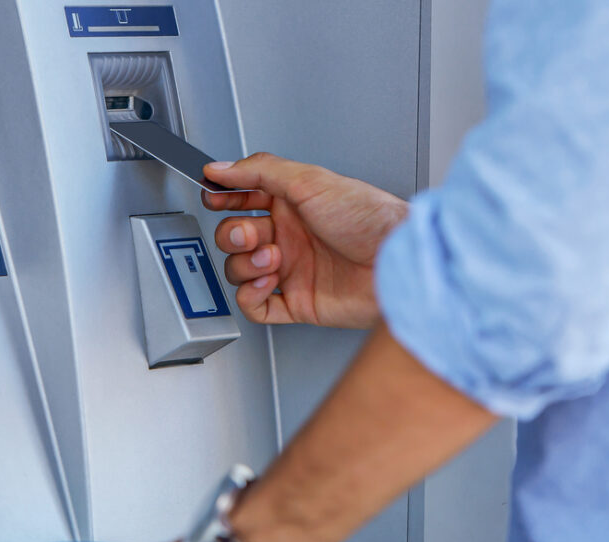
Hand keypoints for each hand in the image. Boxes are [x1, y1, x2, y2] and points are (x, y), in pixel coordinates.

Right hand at [201, 153, 407, 328]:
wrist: (395, 262)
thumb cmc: (369, 219)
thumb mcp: (310, 180)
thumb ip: (260, 170)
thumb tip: (222, 168)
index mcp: (293, 204)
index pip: (243, 198)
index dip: (224, 198)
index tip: (213, 197)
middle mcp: (291, 236)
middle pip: (235, 236)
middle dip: (234, 234)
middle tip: (251, 234)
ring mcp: (292, 270)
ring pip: (240, 271)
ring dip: (246, 264)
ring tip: (273, 258)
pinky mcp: (298, 303)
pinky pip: (256, 307)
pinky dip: (251, 296)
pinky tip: (267, 283)